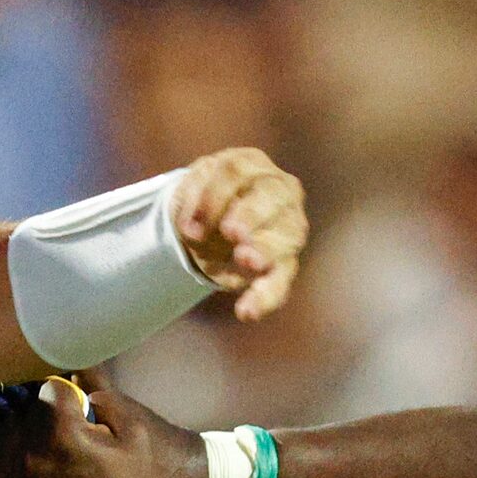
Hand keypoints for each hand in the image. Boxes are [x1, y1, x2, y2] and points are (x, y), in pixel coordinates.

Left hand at [0, 374, 208, 477]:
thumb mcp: (133, 428)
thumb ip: (99, 388)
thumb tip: (72, 365)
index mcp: (60, 431)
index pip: (45, 388)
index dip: (62, 392)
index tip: (71, 399)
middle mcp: (28, 453)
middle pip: (19, 411)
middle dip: (38, 410)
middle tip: (57, 418)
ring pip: (0, 434)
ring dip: (17, 429)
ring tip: (38, 436)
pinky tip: (11, 450)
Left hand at [173, 147, 304, 322]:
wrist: (210, 228)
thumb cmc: (204, 201)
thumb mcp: (191, 190)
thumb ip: (193, 201)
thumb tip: (193, 231)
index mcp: (252, 166)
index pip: (236, 172)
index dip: (212, 198)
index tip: (188, 226)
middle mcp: (280, 192)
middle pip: (271, 197)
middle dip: (250, 214)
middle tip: (231, 232)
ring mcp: (288, 228)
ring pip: (285, 237)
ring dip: (265, 249)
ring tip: (245, 259)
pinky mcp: (285, 264)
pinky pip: (281, 281)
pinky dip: (265, 297)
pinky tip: (246, 312)